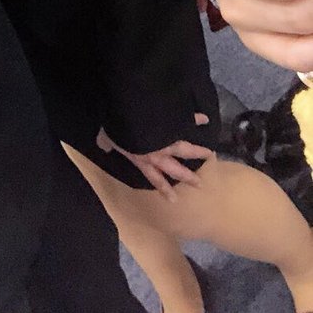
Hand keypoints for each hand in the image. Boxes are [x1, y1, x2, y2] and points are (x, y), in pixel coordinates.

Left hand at [97, 113, 212, 200]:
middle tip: (199, 184)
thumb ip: (106, 142)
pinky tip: (205, 119)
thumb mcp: (108, 136)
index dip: (164, 188)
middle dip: (187, 177)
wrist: (129, 112)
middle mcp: (158, 152)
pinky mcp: (171, 123)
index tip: (175, 200)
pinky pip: (185, 120)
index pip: (154, 177)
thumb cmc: (116, 127)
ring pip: (186, 149)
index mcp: (142, 158)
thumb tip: (102, 144)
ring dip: (198, 152)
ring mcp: (166, 138)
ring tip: (210, 154)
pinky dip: (196, 119)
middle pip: (175, 169)